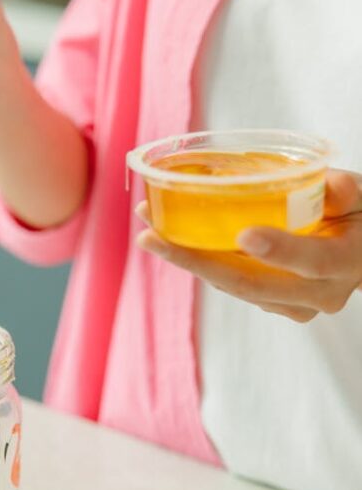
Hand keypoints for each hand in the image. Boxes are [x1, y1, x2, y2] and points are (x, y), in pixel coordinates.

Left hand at [136, 170, 361, 321]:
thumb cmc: (359, 216)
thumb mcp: (360, 196)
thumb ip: (345, 190)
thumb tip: (325, 183)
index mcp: (346, 263)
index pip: (313, 261)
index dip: (280, 250)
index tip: (244, 235)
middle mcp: (319, 294)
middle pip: (252, 284)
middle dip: (197, 262)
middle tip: (152, 237)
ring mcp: (294, 305)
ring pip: (234, 288)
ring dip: (189, 261)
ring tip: (150, 232)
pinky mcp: (274, 304)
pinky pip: (233, 285)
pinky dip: (203, 264)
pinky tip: (172, 242)